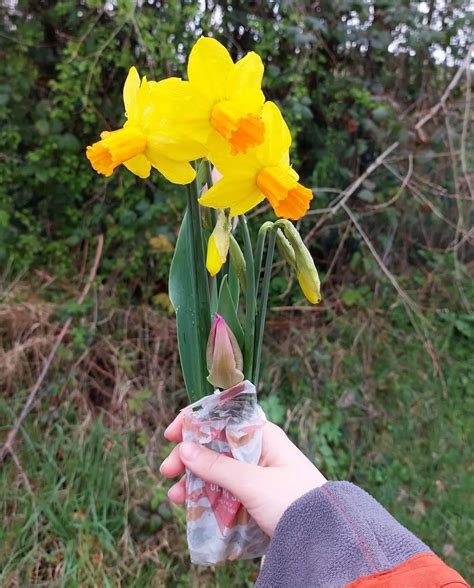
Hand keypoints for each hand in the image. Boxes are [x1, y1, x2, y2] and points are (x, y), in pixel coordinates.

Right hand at [160, 413, 326, 536]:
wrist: (324, 536)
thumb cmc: (294, 500)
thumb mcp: (253, 483)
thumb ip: (218, 466)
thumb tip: (184, 448)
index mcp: (262, 435)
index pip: (223, 418)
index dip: (196, 421)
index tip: (172, 434)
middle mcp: (257, 450)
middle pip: (214, 445)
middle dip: (188, 456)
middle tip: (166, 471)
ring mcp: (256, 473)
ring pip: (216, 469)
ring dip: (193, 479)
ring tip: (174, 497)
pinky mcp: (254, 495)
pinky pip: (224, 489)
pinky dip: (206, 495)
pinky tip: (190, 506)